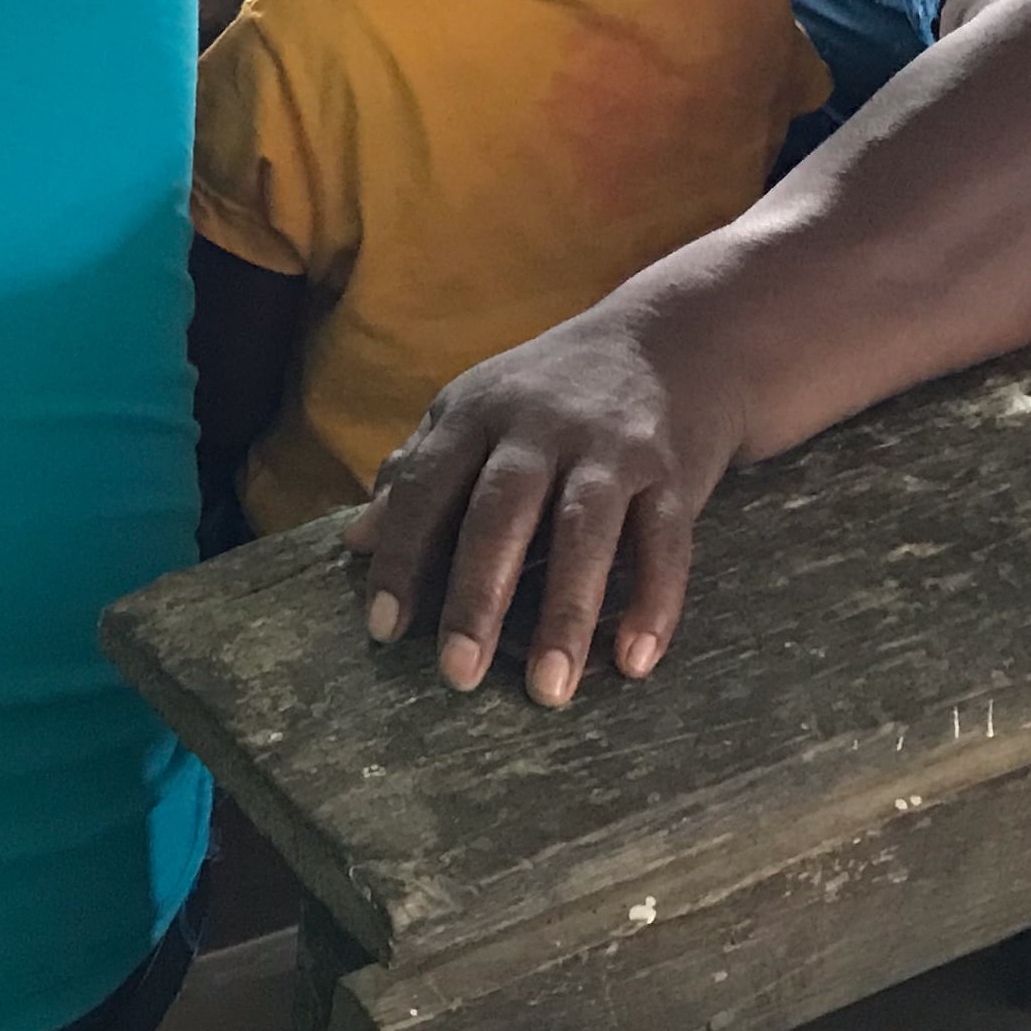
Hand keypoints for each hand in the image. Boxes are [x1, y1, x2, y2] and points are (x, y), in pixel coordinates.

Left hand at [344, 301, 741, 705]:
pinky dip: (652, 602)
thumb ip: (419, 470)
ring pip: (585, 529)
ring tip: (550, 691)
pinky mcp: (673, 471)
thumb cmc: (552, 392)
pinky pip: (664, 542)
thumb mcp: (477, 409)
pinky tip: (634, 662)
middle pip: (502, 509)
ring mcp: (612, 446)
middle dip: (477, 594)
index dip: (402, 556)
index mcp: (479, 409)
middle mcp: (543, 423)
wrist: (669, 339)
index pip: (428, 485)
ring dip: (566, 612)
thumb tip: (357, 541)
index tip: (382, 629)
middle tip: (458, 674)